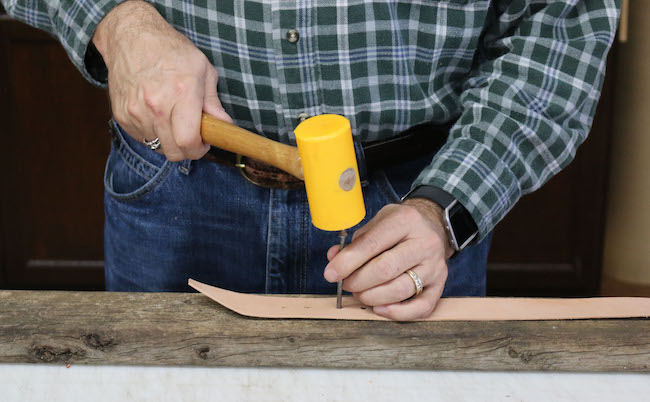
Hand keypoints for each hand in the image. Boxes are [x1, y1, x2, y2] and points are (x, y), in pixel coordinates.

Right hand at [92, 0, 232, 160]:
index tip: (203, 144)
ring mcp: (136, 112)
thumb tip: (225, 126)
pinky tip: (156, 115)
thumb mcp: (202, 69)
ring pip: (157, 147)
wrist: (130, 36)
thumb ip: (213, 102)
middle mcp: (156, 106)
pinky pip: (142, 138)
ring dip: (168, 140)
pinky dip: (152, 133)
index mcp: (181, 94)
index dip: (199, 150)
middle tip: (191, 135)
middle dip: (186, 150)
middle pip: (173, 152)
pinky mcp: (122, 115)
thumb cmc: (170, 50)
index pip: (188, 142)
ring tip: (172, 119)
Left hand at [324, 198, 453, 320]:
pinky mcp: (440, 284)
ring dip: (372, 297)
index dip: (347, 262)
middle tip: (347, 284)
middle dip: (358, 281)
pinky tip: (380, 308)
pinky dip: (397, 313)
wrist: (433, 226)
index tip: (331, 274)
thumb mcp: (378, 222)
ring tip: (360, 293)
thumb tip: (334, 258)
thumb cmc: (400, 226)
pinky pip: (421, 307)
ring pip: (400, 290)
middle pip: (385, 270)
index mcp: (406, 221)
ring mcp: (435, 265)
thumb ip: (357, 241)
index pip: (372, 244)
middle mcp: (424, 243)